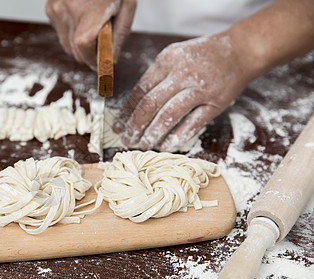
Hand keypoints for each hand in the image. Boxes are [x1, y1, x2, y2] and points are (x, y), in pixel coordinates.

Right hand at [45, 0, 136, 69]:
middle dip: (91, 55)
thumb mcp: (126, 5)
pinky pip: (61, 33)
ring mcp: (56, 9)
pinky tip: (82, 18)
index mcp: (90, 11)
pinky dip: (72, 33)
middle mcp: (68, 11)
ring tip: (93, 28)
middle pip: (76, 52)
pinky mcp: (50, 8)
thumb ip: (119, 34)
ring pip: (67, 46)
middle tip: (104, 46)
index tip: (103, 66)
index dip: (94, 61)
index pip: (84, 49)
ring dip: (81, 45)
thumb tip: (111, 59)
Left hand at [113, 33, 253, 151]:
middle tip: (127, 139)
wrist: (241, 50)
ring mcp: (199, 89)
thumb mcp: (175, 56)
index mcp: (167, 60)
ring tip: (143, 145)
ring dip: (153, 133)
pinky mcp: (215, 103)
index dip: (127, 110)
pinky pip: (192, 124)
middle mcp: (181, 73)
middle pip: (150, 104)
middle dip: (135, 125)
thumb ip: (157, 77)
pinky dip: (177, 137)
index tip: (119, 124)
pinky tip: (166, 146)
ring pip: (169, 115)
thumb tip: (134, 106)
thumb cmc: (203, 55)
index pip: (141, 89)